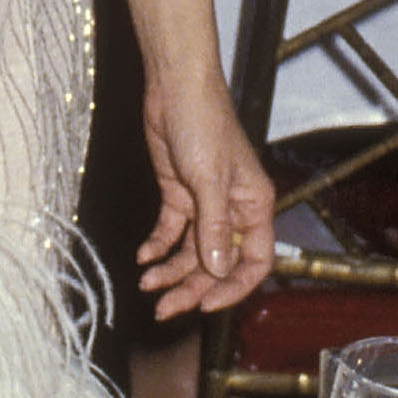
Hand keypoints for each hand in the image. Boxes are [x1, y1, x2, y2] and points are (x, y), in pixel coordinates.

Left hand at [136, 81, 274, 320]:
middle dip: (192, 287)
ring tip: (147, 286)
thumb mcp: (209, 179)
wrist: (176, 88)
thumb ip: (213, 226)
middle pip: (217, 263)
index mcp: (254, 207)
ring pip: (192, 251)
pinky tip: (144, 257)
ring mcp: (204, 203)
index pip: (253, 262)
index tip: (205, 304)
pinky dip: (158, 245)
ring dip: (171, 270)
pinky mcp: (179, 193)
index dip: (232, 287)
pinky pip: (172, 230)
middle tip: (165, 308)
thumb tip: (217, 270)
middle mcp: (232, 210)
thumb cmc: (204, 124)